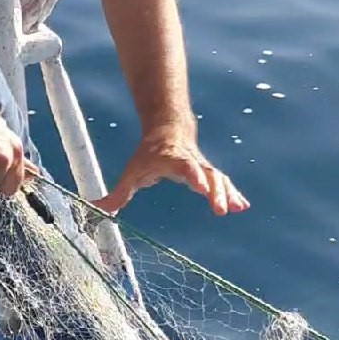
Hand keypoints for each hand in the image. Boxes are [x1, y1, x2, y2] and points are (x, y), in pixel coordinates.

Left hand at [93, 122, 248, 217]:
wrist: (168, 130)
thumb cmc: (148, 154)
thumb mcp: (132, 171)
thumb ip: (118, 192)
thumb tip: (97, 208)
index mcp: (172, 159)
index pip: (184, 166)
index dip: (192, 175)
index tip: (199, 186)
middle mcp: (191, 161)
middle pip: (206, 173)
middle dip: (214, 190)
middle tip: (220, 209)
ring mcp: (202, 166)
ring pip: (218, 178)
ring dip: (227, 193)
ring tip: (236, 208)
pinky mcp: (209, 173)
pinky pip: (223, 183)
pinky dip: (233, 193)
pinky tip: (242, 206)